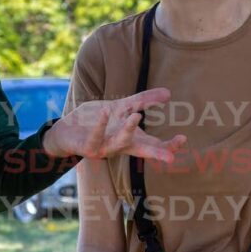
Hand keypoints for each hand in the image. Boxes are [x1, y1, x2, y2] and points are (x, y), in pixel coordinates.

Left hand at [43, 88, 185, 160]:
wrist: (66, 130)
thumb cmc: (96, 121)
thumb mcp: (122, 107)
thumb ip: (143, 100)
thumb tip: (169, 92)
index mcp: (131, 139)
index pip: (154, 145)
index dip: (169, 145)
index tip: (183, 138)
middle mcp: (121, 146)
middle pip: (142, 151)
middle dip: (156, 154)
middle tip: (171, 159)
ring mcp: (105, 148)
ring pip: (120, 142)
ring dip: (128, 130)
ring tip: (137, 116)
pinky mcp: (89, 146)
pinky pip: (96, 137)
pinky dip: (101, 125)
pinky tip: (106, 111)